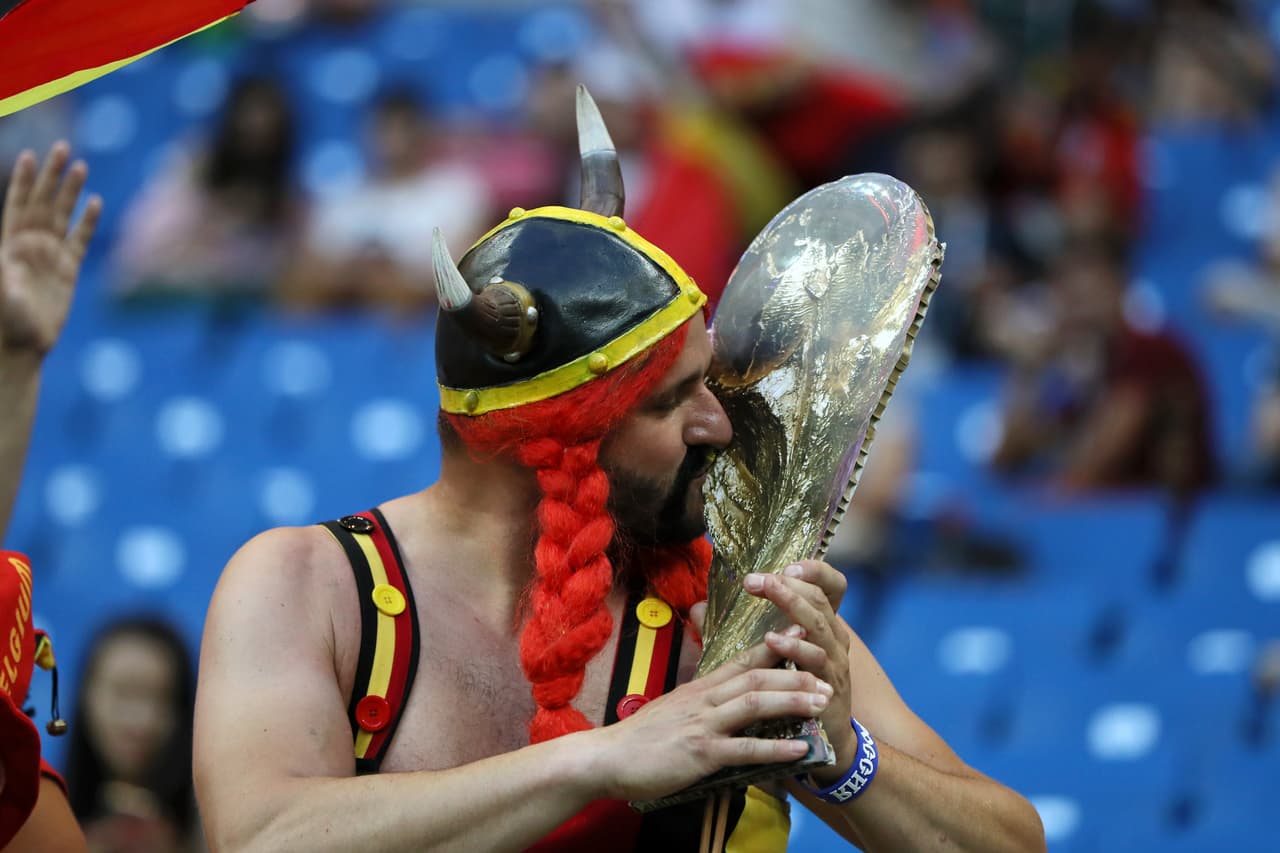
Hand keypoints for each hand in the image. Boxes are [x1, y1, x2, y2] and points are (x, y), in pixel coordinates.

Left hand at [1, 142, 101, 354]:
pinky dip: (88, 221)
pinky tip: (95, 203)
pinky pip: (80, 240)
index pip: (17, 204)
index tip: (28, 156)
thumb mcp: (0, 293)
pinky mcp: (68, 271)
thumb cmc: (3, 321)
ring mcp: (49, 256)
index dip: (22, 181)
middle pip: (43, 202)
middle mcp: (29, 244)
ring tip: (80, 166)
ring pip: (62, 215)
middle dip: (51, 175)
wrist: (20, 345)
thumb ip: (0, 273)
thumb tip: (0, 256)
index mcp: (9, 244)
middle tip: (62, 147)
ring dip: (70, 191)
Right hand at [586, 636, 833, 801]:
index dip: (775, 647)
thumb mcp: (674, 710)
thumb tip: (725, 703)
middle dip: (796, 676)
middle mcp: (704, 699)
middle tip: (828, 678)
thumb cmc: (640, 739)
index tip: (803, 635)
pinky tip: (799, 749)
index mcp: (700, 688)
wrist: (605, 758)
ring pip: (754, 703)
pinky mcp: (700, 753)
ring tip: (822, 703)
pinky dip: (774, 748)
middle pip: (756, 677)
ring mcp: (703, 724)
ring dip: (792, 701)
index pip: (743, 660)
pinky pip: (744, 749)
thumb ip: (702, 704)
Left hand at [743, 561, 857, 782]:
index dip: (809, 571)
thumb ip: (735, 629)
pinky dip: (797, 648)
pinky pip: (817, 664)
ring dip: (794, 607)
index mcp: (820, 628)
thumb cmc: (792, 698)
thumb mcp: (767, 659)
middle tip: (760, 576)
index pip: (823, 586)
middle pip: (818, 600)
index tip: (782, 565)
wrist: (826, 746)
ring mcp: (836, 663)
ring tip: (770, 592)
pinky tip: (776, 640)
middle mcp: (833, 640)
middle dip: (789, 585)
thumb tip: (698, 608)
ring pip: (820, 626)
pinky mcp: (832, 688)